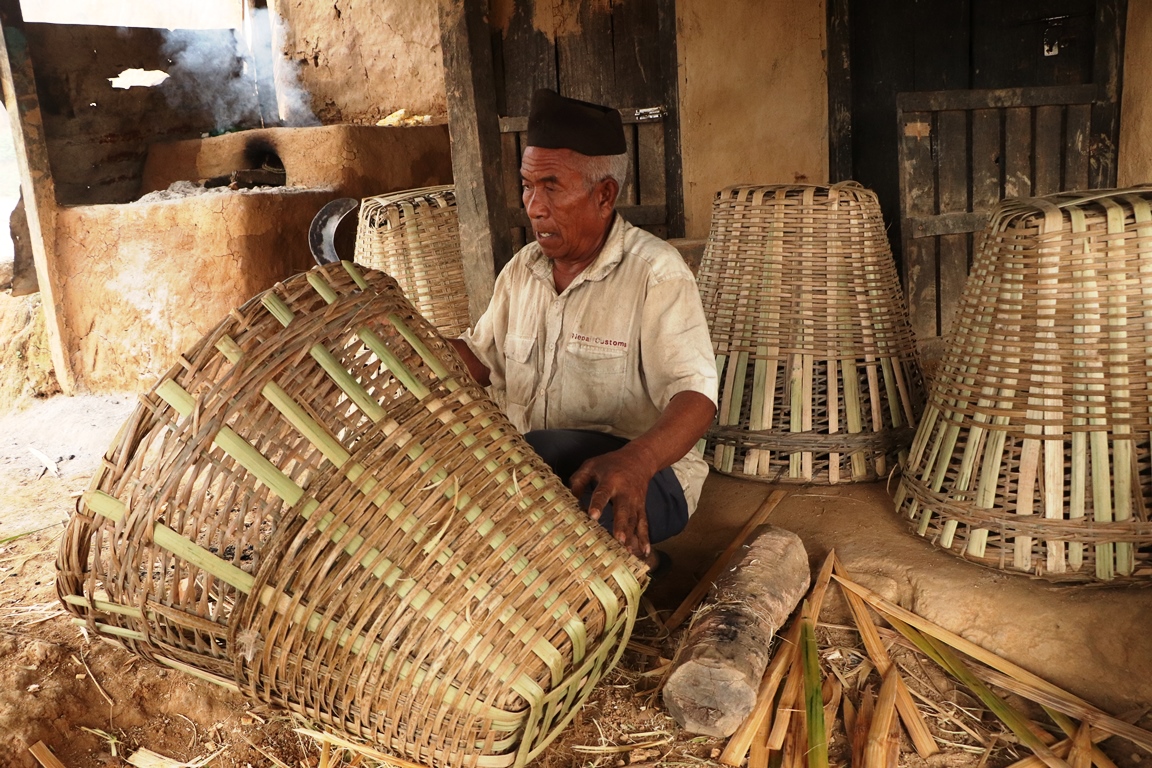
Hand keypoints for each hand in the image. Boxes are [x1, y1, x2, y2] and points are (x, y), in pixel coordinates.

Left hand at [569, 443, 656, 559]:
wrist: (640, 459)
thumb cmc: (611, 463)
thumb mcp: (592, 465)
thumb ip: (579, 480)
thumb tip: (568, 499)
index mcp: (611, 480)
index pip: (603, 493)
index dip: (598, 504)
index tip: (593, 516)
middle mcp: (625, 493)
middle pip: (623, 510)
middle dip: (621, 525)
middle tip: (618, 539)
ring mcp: (635, 502)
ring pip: (634, 520)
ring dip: (632, 536)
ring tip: (628, 551)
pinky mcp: (641, 508)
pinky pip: (644, 524)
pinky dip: (645, 539)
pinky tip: (644, 552)